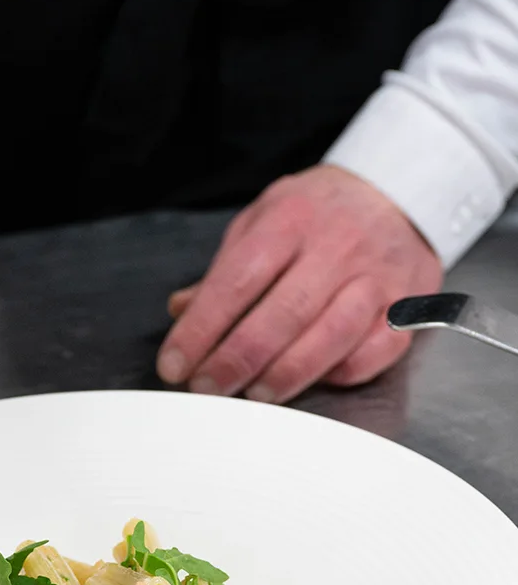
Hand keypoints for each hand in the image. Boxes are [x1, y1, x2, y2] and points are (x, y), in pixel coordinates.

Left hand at [156, 165, 442, 403]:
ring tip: (255, 396)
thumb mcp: (261, 221)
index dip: (201, 329)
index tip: (174, 365)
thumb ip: (223, 270)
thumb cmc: (316, 213)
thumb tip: (181, 312)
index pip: (237, 281)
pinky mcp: (410, 304)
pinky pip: (378, 350)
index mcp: (290, 220)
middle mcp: (338, 245)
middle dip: (237, 361)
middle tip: (207, 388)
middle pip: (283, 314)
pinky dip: (343, 372)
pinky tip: (314, 381)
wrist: (398, 188)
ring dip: (288, 374)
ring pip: (333, 336)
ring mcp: (378, 275)